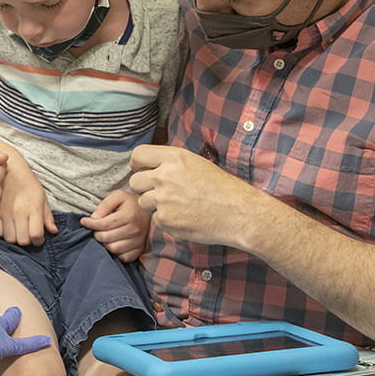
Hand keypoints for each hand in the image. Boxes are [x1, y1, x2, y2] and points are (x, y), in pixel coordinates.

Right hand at [0, 158, 55, 245]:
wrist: (10, 170)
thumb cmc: (28, 184)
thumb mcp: (42, 197)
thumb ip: (48, 216)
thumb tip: (53, 231)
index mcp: (33, 208)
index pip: (36, 235)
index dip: (39, 241)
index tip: (39, 238)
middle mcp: (19, 212)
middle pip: (22, 240)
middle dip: (27, 241)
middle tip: (29, 234)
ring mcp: (5, 213)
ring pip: (9, 239)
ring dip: (15, 238)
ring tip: (18, 231)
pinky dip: (4, 233)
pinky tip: (8, 226)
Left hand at [80, 190, 149, 261]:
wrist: (151, 212)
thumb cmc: (132, 204)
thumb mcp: (118, 196)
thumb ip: (104, 205)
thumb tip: (94, 217)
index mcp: (129, 215)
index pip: (103, 224)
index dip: (90, 224)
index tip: (84, 221)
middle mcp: (135, 230)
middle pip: (106, 238)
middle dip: (96, 234)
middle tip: (96, 229)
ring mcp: (139, 241)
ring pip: (113, 249)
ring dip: (105, 243)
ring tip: (105, 235)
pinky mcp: (140, 250)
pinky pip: (123, 257)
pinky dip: (116, 252)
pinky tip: (114, 243)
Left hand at [128, 144, 258, 246]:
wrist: (240, 214)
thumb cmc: (222, 188)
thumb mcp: (196, 163)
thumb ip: (171, 163)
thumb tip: (149, 165)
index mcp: (174, 158)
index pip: (138, 155)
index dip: (138, 164)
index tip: (142, 170)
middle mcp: (165, 176)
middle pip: (135, 181)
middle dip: (144, 187)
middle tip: (161, 193)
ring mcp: (163, 199)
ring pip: (142, 201)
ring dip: (154, 205)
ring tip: (178, 205)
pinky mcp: (165, 219)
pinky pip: (155, 219)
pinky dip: (166, 220)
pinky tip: (184, 217)